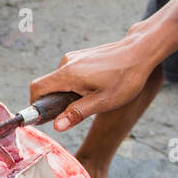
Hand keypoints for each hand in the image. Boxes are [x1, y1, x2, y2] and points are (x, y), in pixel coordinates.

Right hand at [30, 26, 156, 130]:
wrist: (142, 51)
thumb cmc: (126, 78)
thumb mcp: (103, 102)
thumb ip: (77, 113)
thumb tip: (57, 126)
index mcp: (69, 74)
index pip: (37, 88)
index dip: (35, 105)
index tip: (45, 117)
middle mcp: (67, 63)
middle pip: (47, 85)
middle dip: (55, 102)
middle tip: (76, 111)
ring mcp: (74, 57)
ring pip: (59, 80)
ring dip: (67, 93)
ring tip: (92, 97)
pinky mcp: (81, 56)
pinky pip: (69, 74)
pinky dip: (75, 85)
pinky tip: (96, 88)